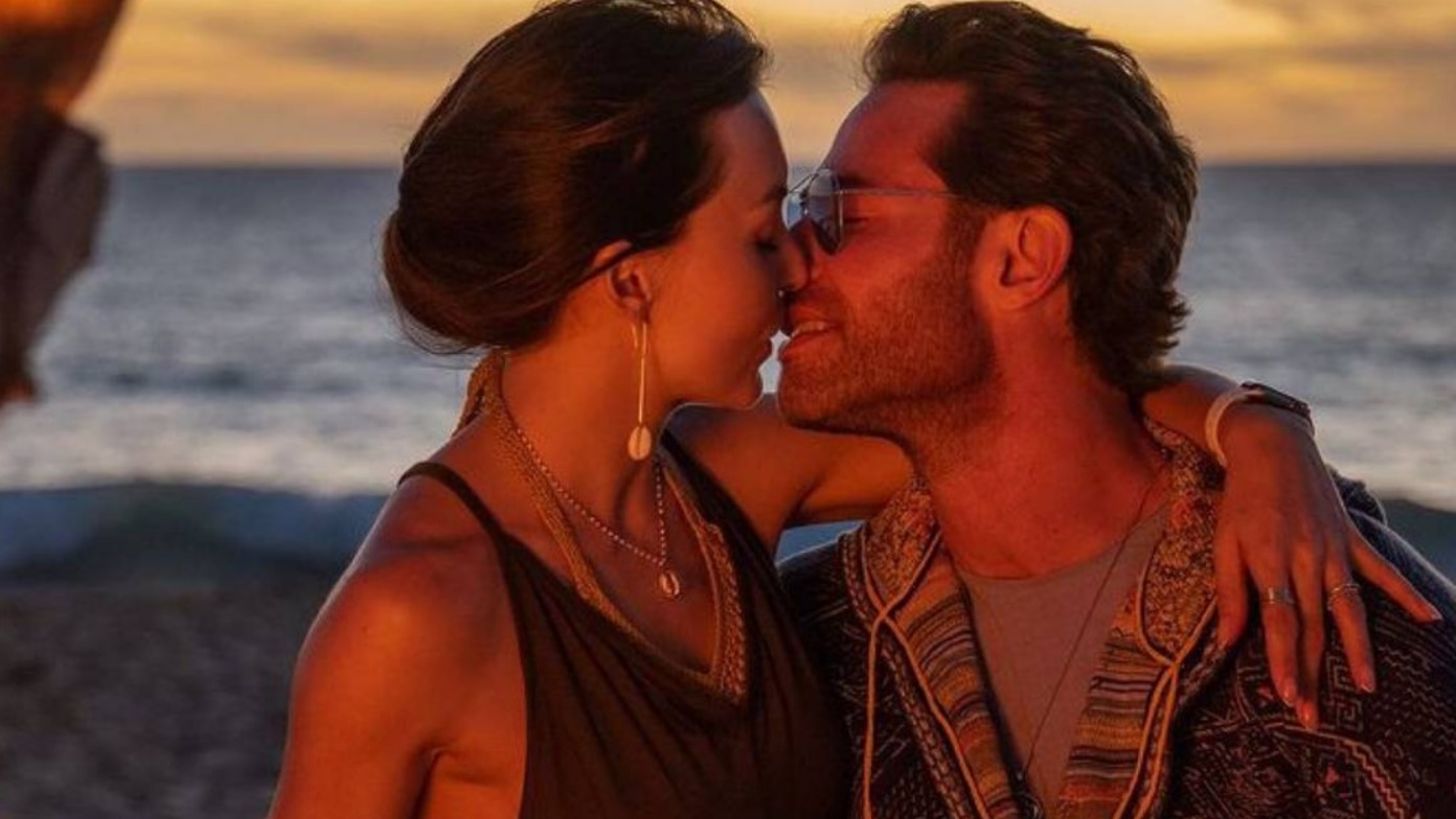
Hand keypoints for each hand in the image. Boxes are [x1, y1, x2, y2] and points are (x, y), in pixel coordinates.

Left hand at [1213, 405, 1441, 729]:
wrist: (1272, 449)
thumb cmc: (1241, 501)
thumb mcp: (1224, 543)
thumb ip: (1230, 593)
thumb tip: (1228, 642)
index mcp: (1270, 561)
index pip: (1280, 622)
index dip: (1284, 660)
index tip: (1286, 696)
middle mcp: (1307, 559)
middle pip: (1313, 626)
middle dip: (1312, 672)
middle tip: (1312, 715)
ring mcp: (1334, 549)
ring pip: (1349, 608)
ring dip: (1359, 650)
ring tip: (1368, 686)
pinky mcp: (1352, 538)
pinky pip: (1382, 571)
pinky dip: (1405, 593)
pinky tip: (1430, 618)